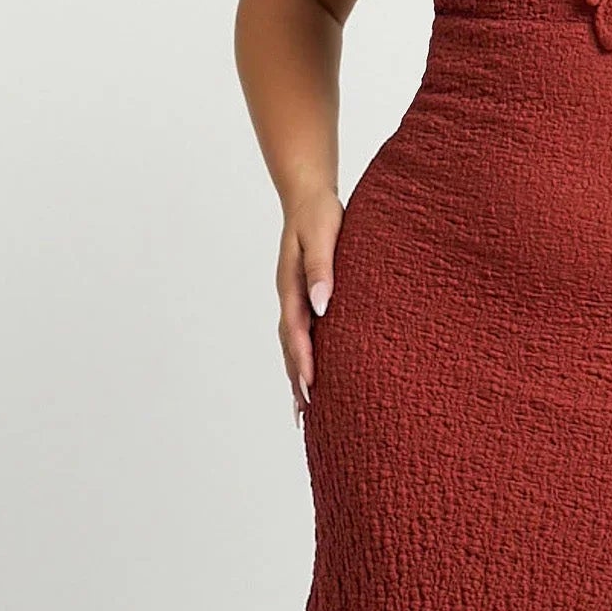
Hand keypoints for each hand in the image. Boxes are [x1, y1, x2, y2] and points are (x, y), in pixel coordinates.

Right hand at [278, 185, 343, 425]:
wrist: (308, 197)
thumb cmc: (319, 214)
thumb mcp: (322, 234)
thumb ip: (321, 268)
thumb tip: (322, 305)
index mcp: (292, 285)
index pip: (296, 330)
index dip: (303, 358)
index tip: (311, 385)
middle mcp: (289, 297)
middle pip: (289, 345)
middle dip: (296, 378)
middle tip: (306, 413)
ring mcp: (294, 300)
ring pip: (291, 345)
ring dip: (296, 375)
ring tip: (304, 410)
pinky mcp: (303, 299)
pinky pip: (300, 335)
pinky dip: (302, 359)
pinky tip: (310, 377)